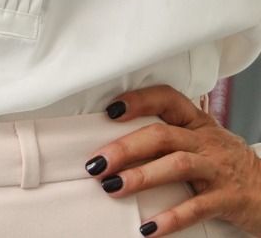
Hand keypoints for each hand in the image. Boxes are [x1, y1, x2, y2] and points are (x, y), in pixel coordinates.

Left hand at [87, 84, 260, 234]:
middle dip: (126, 147)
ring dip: (141, 176)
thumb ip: (170, 137)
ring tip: (112, 187)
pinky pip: (196, 208)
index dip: (139, 101)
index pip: (167, 99)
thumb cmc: (228, 165)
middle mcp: (206, 142)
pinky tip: (148, 228)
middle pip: (162, 135)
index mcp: (198, 123)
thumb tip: (119, 143)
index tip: (111, 110)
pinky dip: (171, 218)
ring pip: (176, 166)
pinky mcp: (227, 199)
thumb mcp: (203, 142)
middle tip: (97, 162)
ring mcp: (217, 169)